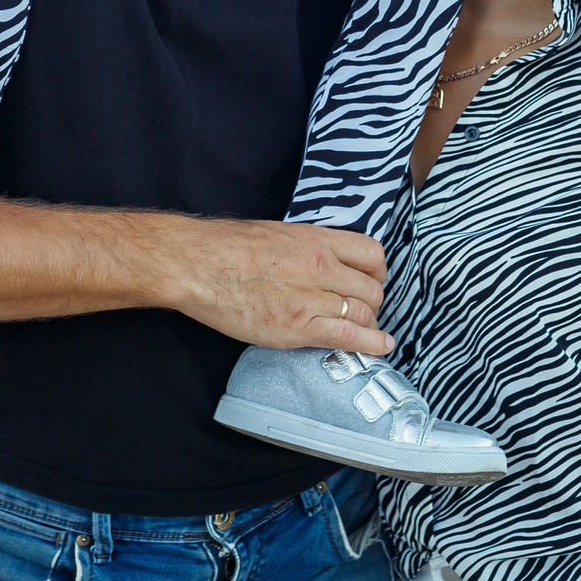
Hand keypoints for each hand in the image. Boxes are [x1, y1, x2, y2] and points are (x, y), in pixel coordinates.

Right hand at [172, 220, 393, 356]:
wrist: (198, 265)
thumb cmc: (227, 247)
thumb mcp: (278, 233)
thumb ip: (307, 247)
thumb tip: (322, 259)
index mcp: (316, 241)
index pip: (371, 254)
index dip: (378, 272)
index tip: (373, 281)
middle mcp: (321, 267)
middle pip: (371, 289)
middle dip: (373, 302)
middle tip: (364, 310)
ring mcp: (311, 299)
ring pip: (364, 314)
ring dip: (369, 324)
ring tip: (366, 331)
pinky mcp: (298, 328)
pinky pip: (348, 337)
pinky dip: (371, 344)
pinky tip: (382, 347)